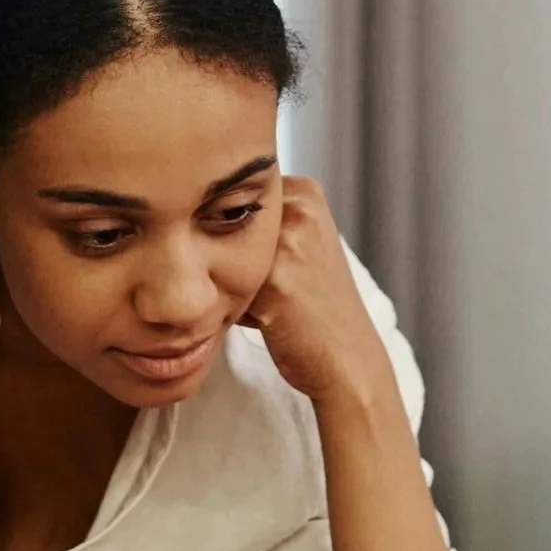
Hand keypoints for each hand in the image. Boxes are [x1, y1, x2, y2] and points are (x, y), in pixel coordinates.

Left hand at [245, 179, 393, 408]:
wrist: (347, 357)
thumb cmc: (318, 305)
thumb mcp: (304, 244)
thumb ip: (267, 221)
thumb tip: (202, 210)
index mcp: (306, 193)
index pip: (236, 200)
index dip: (239, 238)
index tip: (270, 265)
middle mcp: (299, 210)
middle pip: (226, 228)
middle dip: (233, 261)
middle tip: (275, 290)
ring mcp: (289, 242)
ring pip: (223, 259)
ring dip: (234, 286)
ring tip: (270, 305)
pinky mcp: (275, 280)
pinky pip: (226, 289)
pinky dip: (238, 310)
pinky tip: (269, 320)